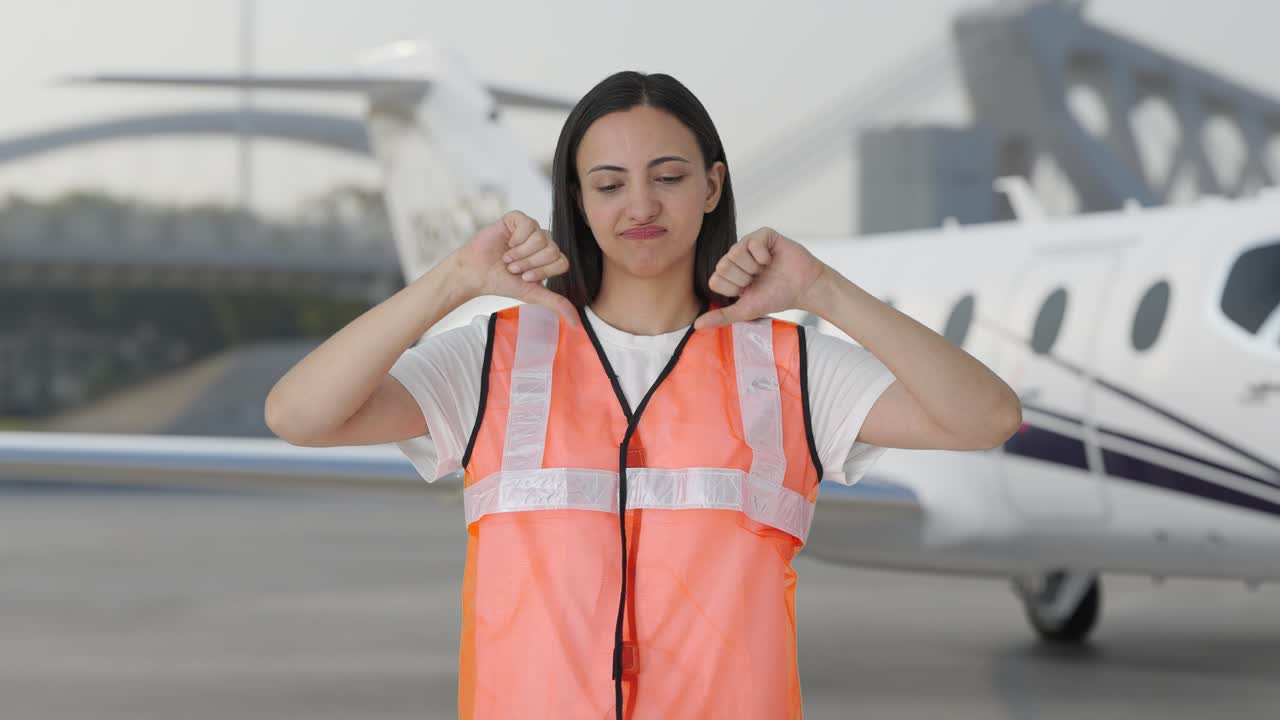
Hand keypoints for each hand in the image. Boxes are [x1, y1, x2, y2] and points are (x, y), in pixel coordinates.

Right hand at [450, 210, 577, 326]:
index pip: (562, 262)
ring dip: (521, 254)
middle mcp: (544, 241)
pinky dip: (516, 240)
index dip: (542, 272)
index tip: (525, 278)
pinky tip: (506, 244)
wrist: (476, 273)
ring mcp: (531, 229)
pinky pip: (529, 226)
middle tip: (514, 268)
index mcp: (550, 258)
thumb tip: (576, 323)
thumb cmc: (502, 282)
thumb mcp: (532, 294)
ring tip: (508, 258)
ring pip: (541, 238)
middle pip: (553, 251)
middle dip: (530, 264)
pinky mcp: (518, 218)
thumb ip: (556, 303)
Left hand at [693, 227, 827, 329]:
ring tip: (765, 269)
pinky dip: (763, 256)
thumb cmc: (777, 297)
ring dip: (753, 267)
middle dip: (743, 278)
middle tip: (758, 279)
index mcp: (729, 273)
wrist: (804, 288)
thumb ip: (722, 316)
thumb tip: (696, 325)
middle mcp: (736, 257)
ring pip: (735, 253)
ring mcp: (749, 244)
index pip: (715, 279)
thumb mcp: (746, 310)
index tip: (748, 290)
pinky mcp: (763, 234)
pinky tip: (772, 259)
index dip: (733, 288)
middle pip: (722, 266)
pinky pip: (752, 242)